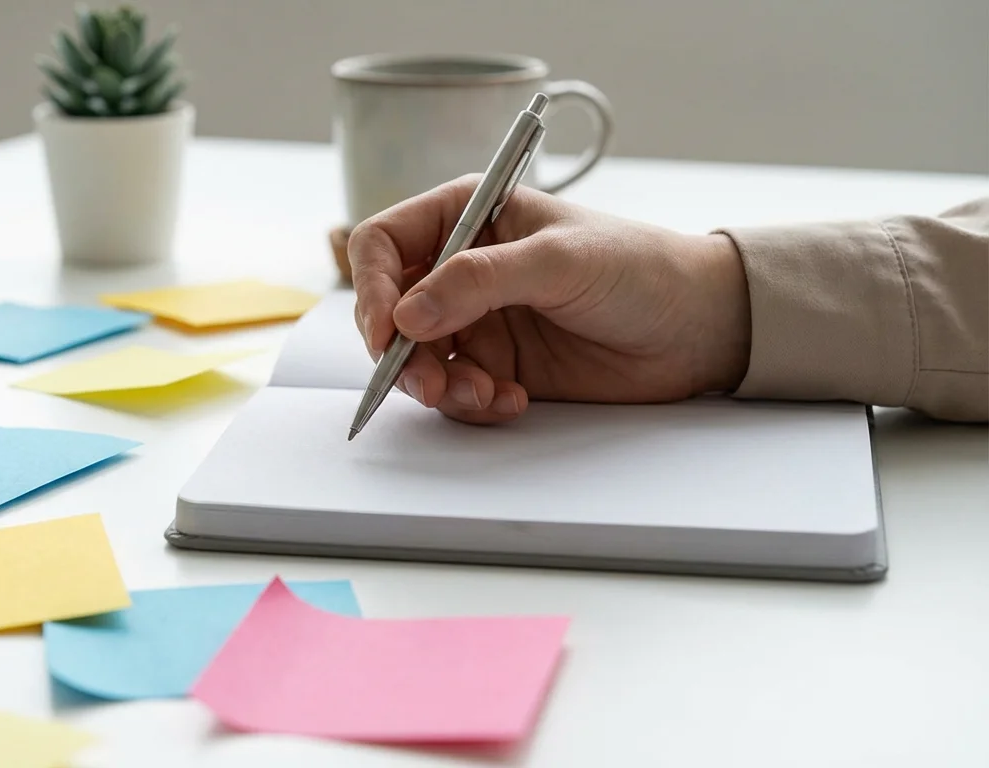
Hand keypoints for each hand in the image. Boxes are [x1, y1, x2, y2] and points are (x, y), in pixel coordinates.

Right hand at [349, 176, 752, 423]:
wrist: (697, 327)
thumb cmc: (638, 268)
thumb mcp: (558, 261)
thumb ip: (478, 281)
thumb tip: (407, 315)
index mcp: (468, 216)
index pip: (384, 244)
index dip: (371, 287)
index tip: (385, 330)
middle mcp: (462, 267)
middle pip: (390, 311)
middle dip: (402, 353)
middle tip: (428, 383)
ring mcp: (478, 320)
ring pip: (418, 359)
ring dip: (438, 385)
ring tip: (483, 395)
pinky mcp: (498, 366)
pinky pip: (456, 392)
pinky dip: (472, 404)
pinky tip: (513, 401)